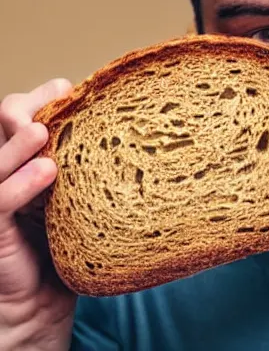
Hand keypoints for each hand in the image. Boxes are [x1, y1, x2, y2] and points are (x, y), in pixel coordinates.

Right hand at [0, 79, 76, 350]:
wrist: (44, 300)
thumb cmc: (71, 240)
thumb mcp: (83, 194)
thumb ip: (90, 167)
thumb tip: (136, 137)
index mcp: (30, 158)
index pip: (26, 113)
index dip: (44, 95)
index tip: (72, 88)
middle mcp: (10, 171)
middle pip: (7, 121)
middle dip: (29, 106)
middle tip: (58, 99)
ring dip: (20, 141)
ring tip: (43, 131)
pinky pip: (0, 200)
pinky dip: (21, 184)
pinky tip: (47, 172)